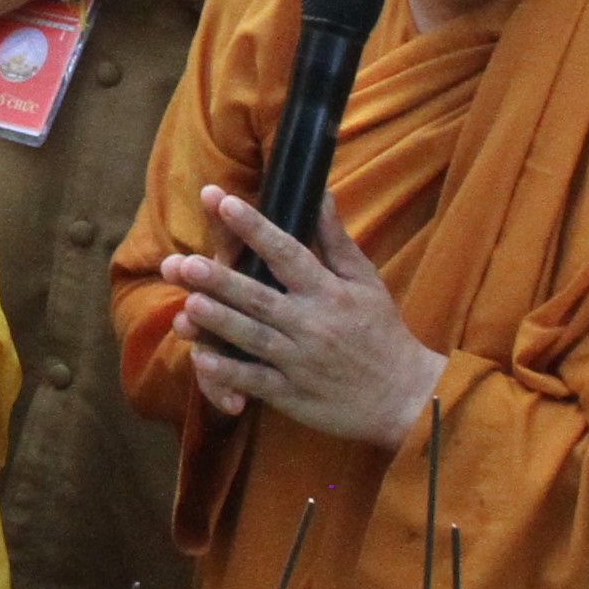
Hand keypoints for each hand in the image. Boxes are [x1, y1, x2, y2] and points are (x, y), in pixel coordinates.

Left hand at [161, 189, 443, 444]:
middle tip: (183, 262)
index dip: (254, 227)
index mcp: (329, 292)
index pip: (288, 252)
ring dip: (218, 321)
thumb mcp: (365, 280)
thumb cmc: (382, 331)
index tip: (224, 201)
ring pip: (252, 338)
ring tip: (187, 302)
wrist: (404, 396)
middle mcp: (312, 324)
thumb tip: (321, 192)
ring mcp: (300, 361)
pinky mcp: (292, 395)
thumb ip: (335, 238)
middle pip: (260, 298)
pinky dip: (228, 373)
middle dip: (220, 279)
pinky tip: (202, 359)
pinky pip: (255, 382)